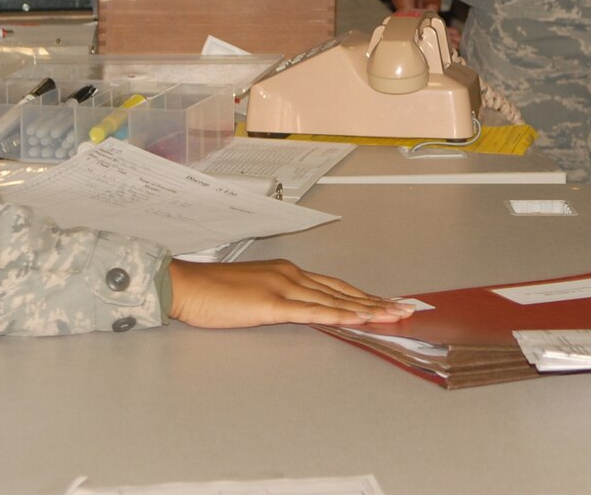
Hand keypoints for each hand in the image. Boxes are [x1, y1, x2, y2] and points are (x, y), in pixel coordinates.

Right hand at [167, 259, 417, 327]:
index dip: (362, 295)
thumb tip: (296, 311)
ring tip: (393, 315)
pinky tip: (358, 319)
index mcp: (286, 272)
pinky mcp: (272, 304)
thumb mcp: (251, 293)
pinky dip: (340, 314)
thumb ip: (277, 299)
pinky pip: (314, 311)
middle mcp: (291, 275)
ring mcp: (283, 288)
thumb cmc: (211, 293)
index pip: (334, 285)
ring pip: (335, 298)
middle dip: (376, 300)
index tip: (386, 302)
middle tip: (405, 308)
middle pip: (343, 289)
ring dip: (368, 308)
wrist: (184, 285)